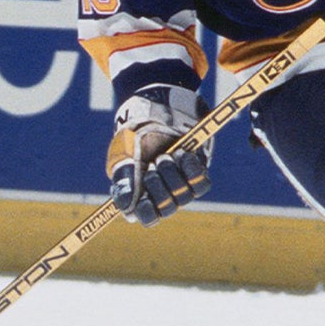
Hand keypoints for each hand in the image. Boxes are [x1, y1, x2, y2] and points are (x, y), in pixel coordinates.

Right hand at [106, 85, 211, 226]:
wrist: (157, 108)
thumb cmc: (135, 132)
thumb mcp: (124, 154)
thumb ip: (123, 179)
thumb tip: (126, 208)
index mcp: (140, 193)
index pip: (147, 217)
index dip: (146, 212)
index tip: (143, 201)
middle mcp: (162, 193)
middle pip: (166, 208)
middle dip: (159, 187)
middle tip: (152, 166)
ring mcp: (181, 183)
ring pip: (183, 196)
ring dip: (173, 176)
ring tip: (166, 155)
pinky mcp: (197, 172)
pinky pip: (200, 183)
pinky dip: (191, 170)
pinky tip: (182, 154)